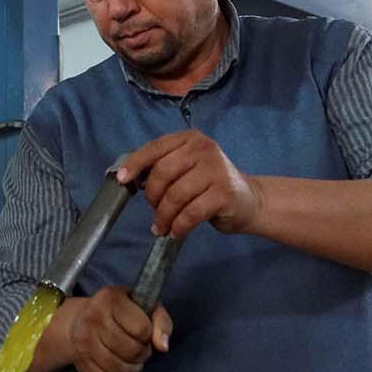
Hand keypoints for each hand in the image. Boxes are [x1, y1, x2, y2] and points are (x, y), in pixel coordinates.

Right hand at [66, 286, 173, 371]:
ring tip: (133, 362)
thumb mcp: (145, 307)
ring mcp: (84, 340)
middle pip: (131, 350)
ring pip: (119, 368)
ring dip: (133, 370)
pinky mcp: (80, 361)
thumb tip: (163, 347)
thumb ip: (161, 322)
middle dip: (142, 354)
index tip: (144, 333)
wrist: (83, 319)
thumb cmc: (121, 313)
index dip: (148, 336)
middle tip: (140, 349)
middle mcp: (93, 317)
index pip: (141, 329)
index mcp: (111, 298)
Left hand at [117, 130, 261, 238]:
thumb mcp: (187, 168)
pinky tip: (176, 232)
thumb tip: (128, 178)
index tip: (122, 180)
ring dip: (164, 216)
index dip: (136, 164)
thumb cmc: (209, 184)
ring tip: (162, 227)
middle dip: (152, 196)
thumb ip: (163, 167)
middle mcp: (204, 149)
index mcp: (190, 139)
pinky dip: (179, 226)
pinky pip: (191, 213)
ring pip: (175, 195)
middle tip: (154, 212)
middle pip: (163, 172)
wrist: (249, 200)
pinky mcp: (224, 193)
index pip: (156, 147)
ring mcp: (216, 170)